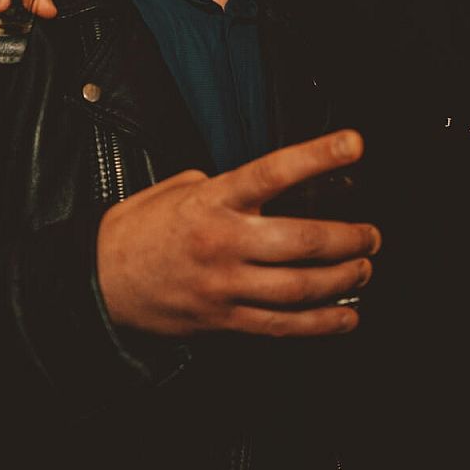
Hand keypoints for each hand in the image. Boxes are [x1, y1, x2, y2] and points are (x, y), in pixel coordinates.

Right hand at [96, 130, 380, 338]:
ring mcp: (225, 286)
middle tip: (372, 234)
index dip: (318, 156)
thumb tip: (270, 184)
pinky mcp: (224, 320)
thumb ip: (227, 184)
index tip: (355, 144)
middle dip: (349, 237)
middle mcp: (223, 242)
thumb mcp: (179, 187)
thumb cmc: (139, 230)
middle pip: (302, 240)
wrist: (97, 282)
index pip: (273, 172)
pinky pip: (283, 326)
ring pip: (300, 287)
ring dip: (344, 278)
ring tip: (364, 267)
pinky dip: (322, 323)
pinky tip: (347, 315)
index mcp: (212, 200)